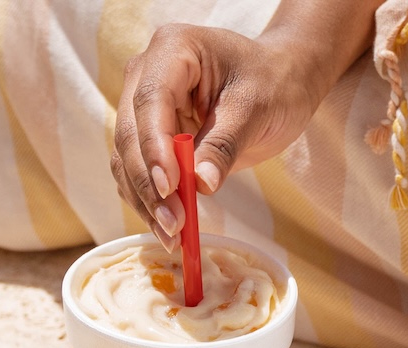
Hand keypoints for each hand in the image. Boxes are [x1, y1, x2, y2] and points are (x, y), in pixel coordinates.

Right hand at [110, 24, 318, 251]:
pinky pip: (136, 172)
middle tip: (174, 223)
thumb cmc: (273, 82)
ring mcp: (141, 105)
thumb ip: (224, 144)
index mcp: (173, 50)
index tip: (170, 187)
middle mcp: (145, 74)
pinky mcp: (146, 135)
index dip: (154, 148)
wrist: (281, 80)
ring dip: (145, 201)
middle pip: (130, 134)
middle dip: (150, 184)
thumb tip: (200, 184)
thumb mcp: (256, 109)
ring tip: (173, 236)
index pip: (150, 101)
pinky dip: (149, 202)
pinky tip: (168, 229)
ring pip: (126, 159)